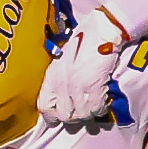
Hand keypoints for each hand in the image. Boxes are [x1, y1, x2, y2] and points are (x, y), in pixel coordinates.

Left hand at [38, 6, 130, 123]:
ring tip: (93, 109)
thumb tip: (63, 96)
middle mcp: (61, 82)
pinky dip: (100, 109)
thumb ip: (61, 77)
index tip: (58, 119)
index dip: (51, 116)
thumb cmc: (84, 40)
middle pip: (63, 114)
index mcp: (52, 74)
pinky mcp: (93, 84)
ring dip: (88, 114)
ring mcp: (76, 85)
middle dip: (73, 117)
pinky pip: (95, 107)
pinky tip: (103, 103)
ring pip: (80, 114)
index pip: (44, 106)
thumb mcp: (64, 58)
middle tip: (81, 114)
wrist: (102, 29)